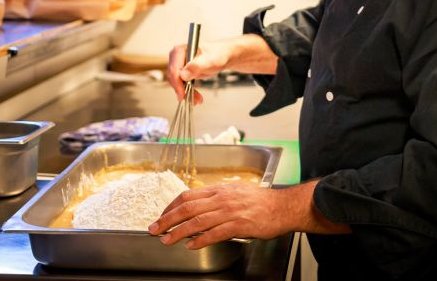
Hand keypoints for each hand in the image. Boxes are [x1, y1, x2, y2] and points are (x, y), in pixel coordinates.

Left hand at [148, 184, 299, 248]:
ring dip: (178, 232)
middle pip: (187, 208)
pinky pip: (215, 233)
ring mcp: (230, 211)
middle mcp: (222, 198)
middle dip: (167, 219)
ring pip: (197, 221)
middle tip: (153, 229)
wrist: (282, 207)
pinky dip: (200, 240)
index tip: (162, 216)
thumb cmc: (260, 201)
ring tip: (166, 240)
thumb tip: (199, 205)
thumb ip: (217, 198)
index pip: (188, 196)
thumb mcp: (236, 192)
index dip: (171, 207)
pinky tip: (191, 245)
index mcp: (219, 190)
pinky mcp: (239, 225)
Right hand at [166, 38, 236, 104]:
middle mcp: (177, 57)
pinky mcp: (183, 72)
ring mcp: (179, 65)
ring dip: (186, 92)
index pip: (173, 69)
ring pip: (176, 83)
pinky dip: (188, 91)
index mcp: (180, 50)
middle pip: (173, 77)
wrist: (223, 57)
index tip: (183, 94)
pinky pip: (181, 84)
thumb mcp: (210, 60)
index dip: (177, 83)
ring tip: (197, 99)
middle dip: (182, 90)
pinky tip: (195, 96)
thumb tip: (183, 75)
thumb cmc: (217, 55)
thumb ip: (197, 66)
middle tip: (193, 99)